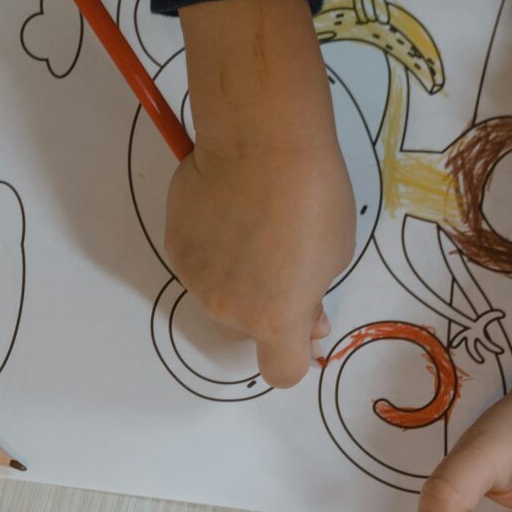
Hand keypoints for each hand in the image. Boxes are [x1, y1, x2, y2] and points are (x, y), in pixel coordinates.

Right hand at [166, 0, 356, 385]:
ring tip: (254, 221)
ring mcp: (197, 279)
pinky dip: (214, 245)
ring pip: (222, 292)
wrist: (261, 139)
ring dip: (238, 273)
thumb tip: (306, 315)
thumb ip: (312, 294)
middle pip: (249, 326)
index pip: (281, 372)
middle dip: (266, 303)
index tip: (303, 325)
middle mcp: (229, 311)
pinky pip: (201, 261)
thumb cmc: (314, 195)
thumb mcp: (335, 253)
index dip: (293, 354)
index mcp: (275, 320)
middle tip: (284, 253)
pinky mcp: (175, 246)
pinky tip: (228, 208)